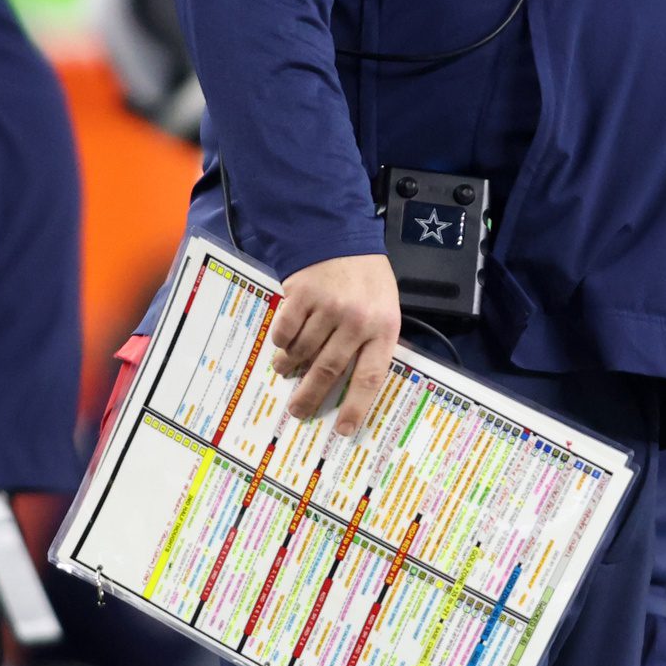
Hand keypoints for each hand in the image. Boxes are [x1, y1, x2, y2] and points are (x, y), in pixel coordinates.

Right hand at [271, 253, 402, 435]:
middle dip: (309, 397)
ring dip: (290, 367)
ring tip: (286, 370)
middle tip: (297, 412)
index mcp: (383, 328)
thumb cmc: (366, 278)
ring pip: (302, 352)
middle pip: (328, 371)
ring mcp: (327, 307)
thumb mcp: (384, 308)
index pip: (369, 378)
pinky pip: (284, 332)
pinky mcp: (301, 294)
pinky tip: (283, 343)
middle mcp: (356, 320)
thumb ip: (372, 342)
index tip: (343, 430)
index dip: (355, 408)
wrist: (340, 234)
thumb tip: (352, 386)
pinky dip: (281, 342)